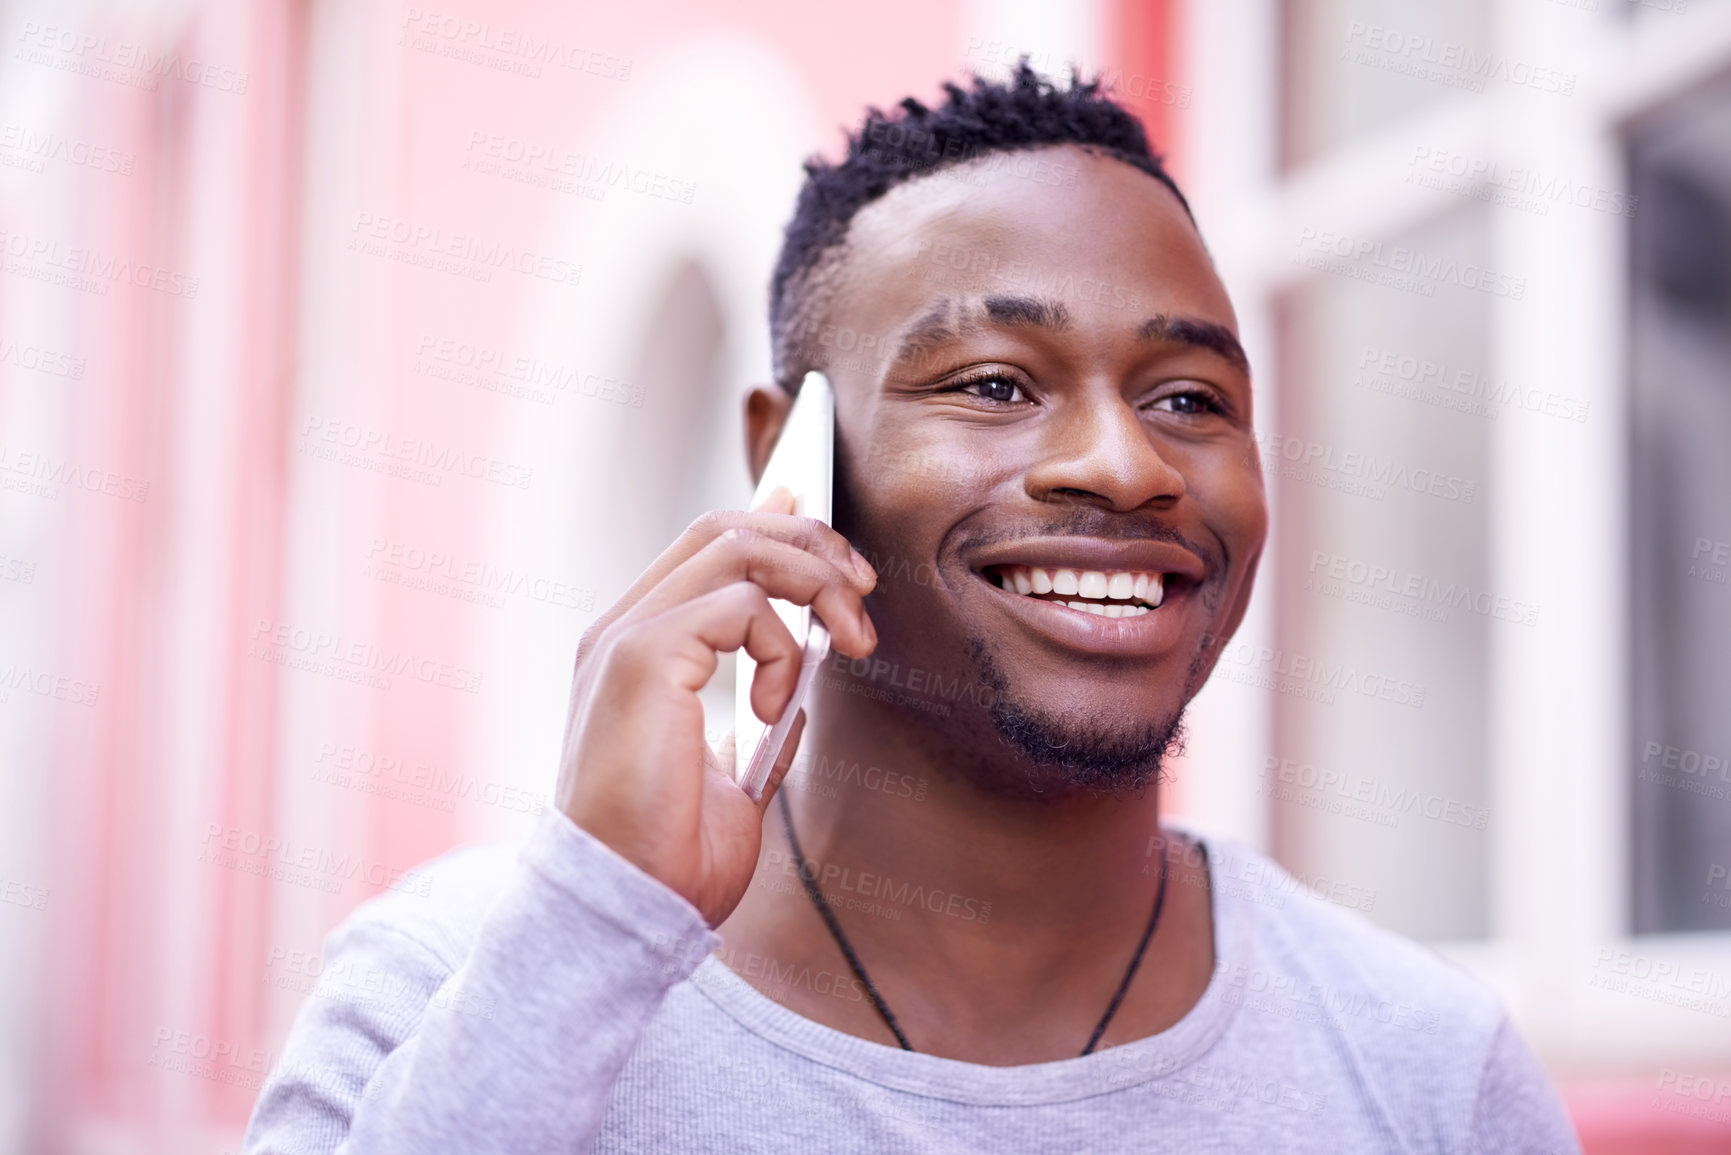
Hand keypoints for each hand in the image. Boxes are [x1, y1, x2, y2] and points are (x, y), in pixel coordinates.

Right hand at [555, 487, 876, 924]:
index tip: (814, 514)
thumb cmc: (669, 858)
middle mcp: (620, 631)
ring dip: (815, 582)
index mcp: (634, 652)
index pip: (702, 550)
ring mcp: (626, 639)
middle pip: (723, 529)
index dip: (765, 520)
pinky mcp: (643, 658)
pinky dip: (782, 647)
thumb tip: (803, 674)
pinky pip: (741, 606)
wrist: (628, 910)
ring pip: (737, 547)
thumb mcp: (731, 774)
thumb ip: (758, 715)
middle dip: (808, 542)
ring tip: (853, 639)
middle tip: (863, 592)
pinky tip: (778, 704)